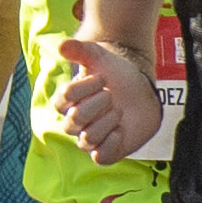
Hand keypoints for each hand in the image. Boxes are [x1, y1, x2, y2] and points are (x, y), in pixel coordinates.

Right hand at [42, 28, 160, 167]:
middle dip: (97, 104)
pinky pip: (101, 157)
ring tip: (119, 111)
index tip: (103, 77)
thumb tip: (62, 46)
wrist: (139, 89)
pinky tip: (120, 130)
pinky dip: (110, 144)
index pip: (64, 98)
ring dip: (106, 122)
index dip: (85, 87)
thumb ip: (79, 50)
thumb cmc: (114, 73)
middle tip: (111, 95)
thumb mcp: (98, 56)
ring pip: (87, 139)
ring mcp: (91, 137)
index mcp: (67, 100)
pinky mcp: (108, 150)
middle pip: (74, 121)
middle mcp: (75, 121)